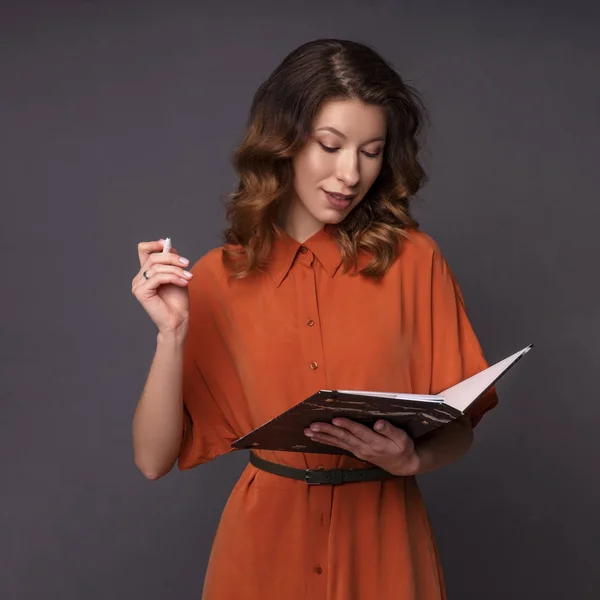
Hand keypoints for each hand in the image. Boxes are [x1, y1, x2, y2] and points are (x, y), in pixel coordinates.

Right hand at [131, 239, 192, 334]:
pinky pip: (158, 278)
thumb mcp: (176, 275)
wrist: (178, 320)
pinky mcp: (141, 292)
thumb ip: (170, 262)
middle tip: (186, 263)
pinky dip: (173, 277)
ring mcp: (138, 285)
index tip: (166, 243)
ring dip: (176, 270)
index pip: (143, 250)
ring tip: (189, 277)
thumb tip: (168, 246)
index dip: (153, 244)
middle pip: (153, 257)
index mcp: (146, 273)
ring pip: (157, 267)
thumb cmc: (177, 301)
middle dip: (172, 258)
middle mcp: (139, 278)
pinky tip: (184, 282)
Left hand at [304, 418, 420, 475]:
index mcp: (375, 443)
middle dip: (327, 431)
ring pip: (337, 442)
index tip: (336, 419)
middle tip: (313, 426)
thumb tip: (378, 423)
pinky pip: (338, 445)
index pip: (359, 432)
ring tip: (308, 431)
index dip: (347, 425)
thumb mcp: (402, 438)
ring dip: (322, 436)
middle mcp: (363, 448)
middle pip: (343, 438)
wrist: (401, 465)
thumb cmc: (403, 448)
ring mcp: (357, 451)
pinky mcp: (354, 451)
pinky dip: (326, 441)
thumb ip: (390, 430)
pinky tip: (316, 437)